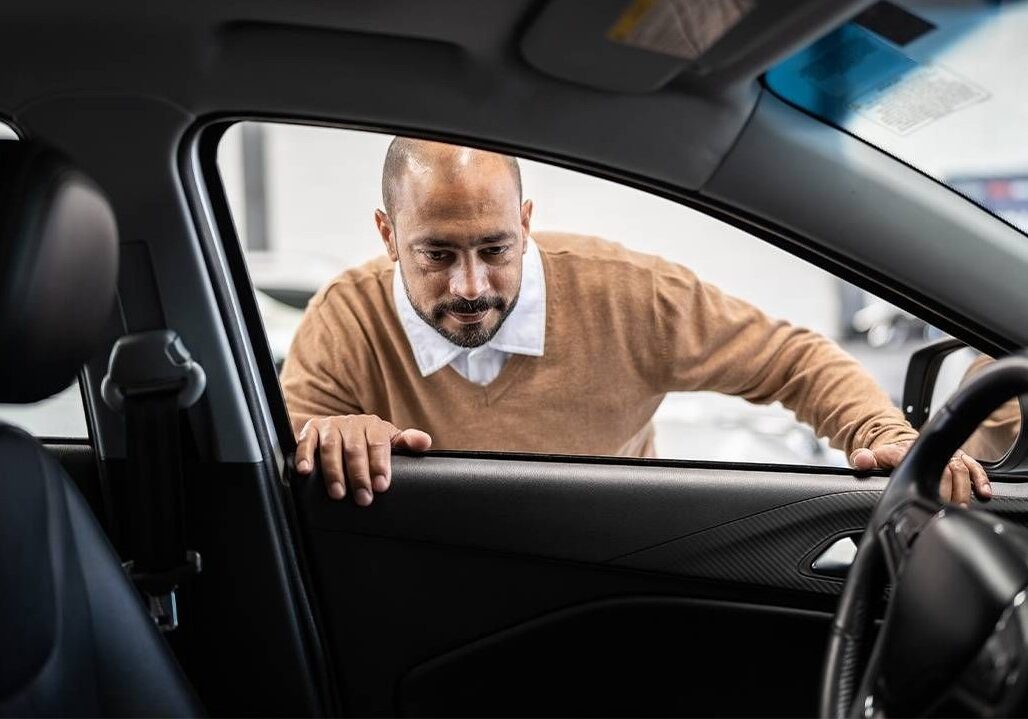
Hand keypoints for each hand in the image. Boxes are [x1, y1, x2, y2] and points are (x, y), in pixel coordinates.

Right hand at [294, 414, 431, 505]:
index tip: (381, 486)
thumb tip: (425, 442)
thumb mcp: (390, 442)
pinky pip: (306, 441)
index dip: (380, 465)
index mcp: (374, 426)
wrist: (342, 429)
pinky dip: (304, 455)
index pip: (378, 444)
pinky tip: (306, 471)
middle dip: (359, 476)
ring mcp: (331, 426)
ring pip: (331, 448)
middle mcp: (352, 424)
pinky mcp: (312, 430)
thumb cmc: (370, 441)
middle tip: (362, 498)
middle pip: (355, 449)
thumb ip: (407, 443)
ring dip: (334, 472)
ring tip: (338, 494)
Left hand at [849, 441, 992, 505]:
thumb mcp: (872, 458)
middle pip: (945, 471)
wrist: (901, 445)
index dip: (927, 481)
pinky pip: (975, 467)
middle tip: (945, 512)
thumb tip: (860, 461)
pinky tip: (983, 493)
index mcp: (907, 452)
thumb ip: (864, 459)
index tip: (929, 499)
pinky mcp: (959, 458)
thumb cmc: (888, 458)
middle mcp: (930, 453)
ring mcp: (946, 455)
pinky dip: (981, 480)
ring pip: (962, 470)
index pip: (921, 465)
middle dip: (948, 493)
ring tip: (958, 509)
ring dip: (963, 491)